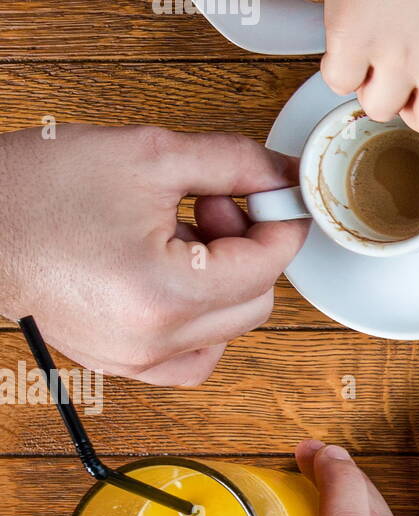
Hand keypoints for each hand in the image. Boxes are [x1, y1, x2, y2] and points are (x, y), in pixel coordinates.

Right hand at [0, 125, 306, 384]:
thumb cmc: (39, 186)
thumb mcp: (151, 155)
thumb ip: (234, 163)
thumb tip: (283, 175)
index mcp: (164, 294)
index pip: (268, 264)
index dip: (281, 218)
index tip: (272, 190)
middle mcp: (151, 341)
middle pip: (257, 300)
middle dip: (250, 245)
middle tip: (210, 204)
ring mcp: (131, 359)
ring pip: (228, 329)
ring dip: (226, 280)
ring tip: (181, 234)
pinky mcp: (116, 360)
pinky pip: (190, 355)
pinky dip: (202, 318)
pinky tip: (175, 273)